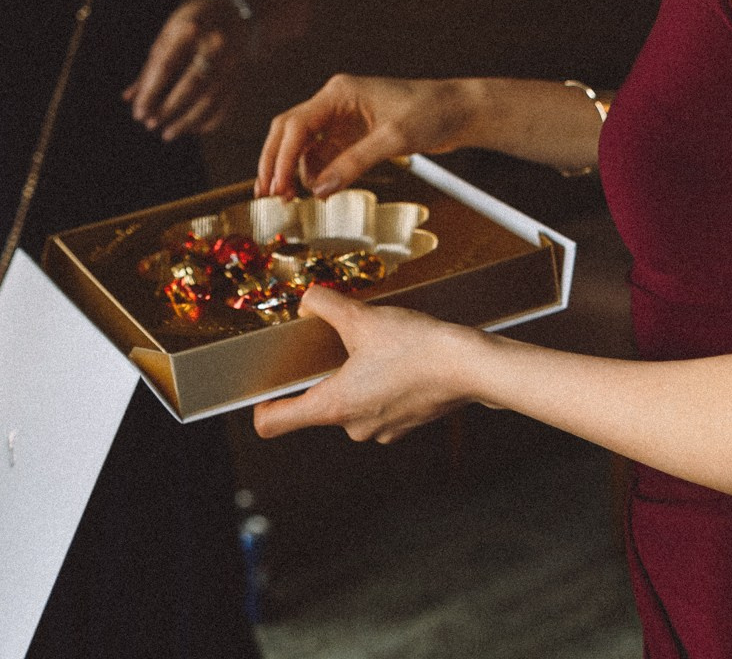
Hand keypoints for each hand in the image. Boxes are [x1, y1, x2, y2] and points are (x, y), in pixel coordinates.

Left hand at [124, 0, 248, 141]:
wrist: (235, 14)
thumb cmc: (192, 24)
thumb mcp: (168, 34)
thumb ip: (150, 66)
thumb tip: (129, 99)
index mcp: (191, 29)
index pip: (167, 66)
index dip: (151, 92)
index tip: (138, 112)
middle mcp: (215, 45)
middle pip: (191, 85)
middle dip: (168, 109)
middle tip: (150, 124)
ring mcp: (232, 62)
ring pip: (210, 100)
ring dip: (187, 122)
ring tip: (167, 134)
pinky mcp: (241, 77)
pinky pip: (225, 106)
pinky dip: (207, 121)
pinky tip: (191, 129)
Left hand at [251, 286, 483, 443]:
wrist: (469, 366)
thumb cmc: (417, 347)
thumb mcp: (361, 317)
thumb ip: (323, 305)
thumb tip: (307, 300)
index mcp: (333, 406)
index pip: (273, 423)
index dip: (262, 406)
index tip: (263, 391)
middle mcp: (353, 426)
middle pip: (316, 406)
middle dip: (323, 376)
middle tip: (335, 347)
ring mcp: (380, 430)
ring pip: (349, 403)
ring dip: (353, 378)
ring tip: (372, 350)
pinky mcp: (403, 425)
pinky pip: (376, 405)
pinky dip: (378, 385)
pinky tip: (394, 361)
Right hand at [256, 74, 470, 197]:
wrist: (461, 111)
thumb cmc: (431, 113)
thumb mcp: (393, 138)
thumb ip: (354, 163)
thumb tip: (319, 190)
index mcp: (338, 93)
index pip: (296, 124)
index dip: (280, 156)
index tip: (274, 185)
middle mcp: (334, 104)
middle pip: (290, 132)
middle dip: (275, 162)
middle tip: (267, 195)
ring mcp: (342, 120)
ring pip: (304, 146)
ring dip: (294, 172)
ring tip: (289, 200)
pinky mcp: (353, 136)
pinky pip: (324, 156)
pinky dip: (316, 174)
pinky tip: (316, 192)